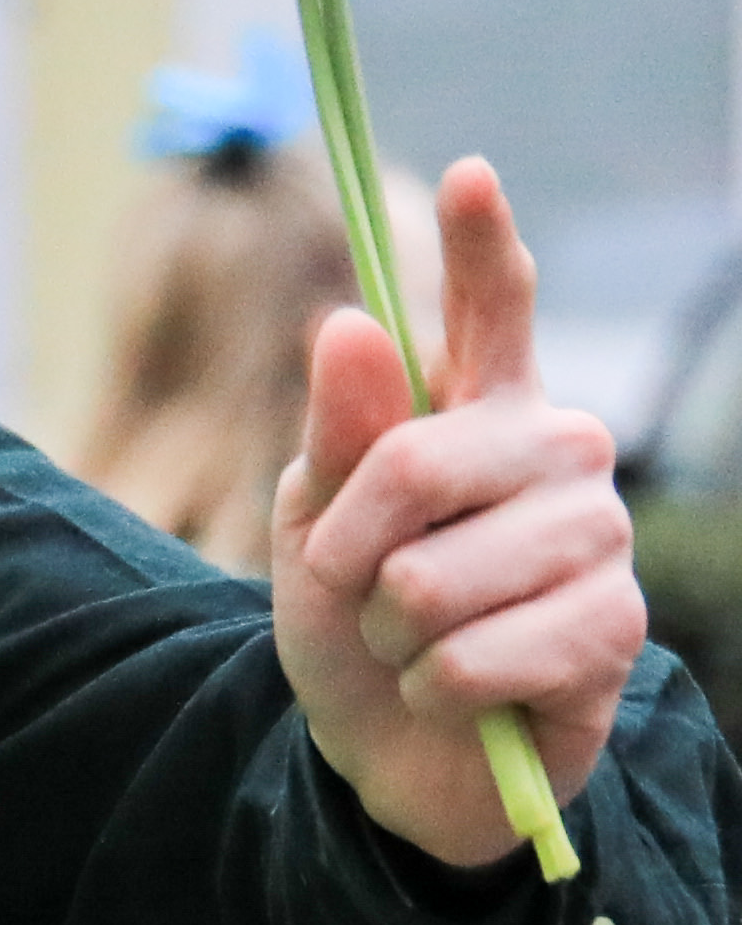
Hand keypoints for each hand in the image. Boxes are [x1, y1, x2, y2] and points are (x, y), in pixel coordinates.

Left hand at [272, 159, 641, 872]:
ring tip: (420, 644)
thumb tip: (353, 322)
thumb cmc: (353, 625)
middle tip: (363, 592)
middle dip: (350, 552)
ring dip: (392, 633)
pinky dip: (436, 687)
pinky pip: (475, 653)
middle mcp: (556, 453)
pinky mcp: (613, 628)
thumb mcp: (312, 527)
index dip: (482, 244)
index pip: (495, 310)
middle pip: (418, 464)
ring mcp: (596, 536)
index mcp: (480, 412)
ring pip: (436, 577)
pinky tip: (462, 690)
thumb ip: (337, 435)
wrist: (392, 751)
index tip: (470, 173)